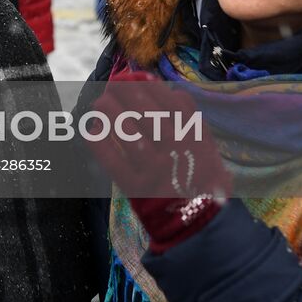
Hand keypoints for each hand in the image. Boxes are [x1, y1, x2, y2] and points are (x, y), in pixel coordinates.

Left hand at [91, 71, 229, 252]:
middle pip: (147, 112)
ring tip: (100, 102)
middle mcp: (178, 152)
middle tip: (112, 85)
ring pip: (128, 132)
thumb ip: (191, 121)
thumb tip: (167, 88)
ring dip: (110, 112)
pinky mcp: (136, 189)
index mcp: (197, 140)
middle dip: (126, 92)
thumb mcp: (209, 150)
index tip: (136, 76)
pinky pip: (113, 161)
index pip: (172, 101)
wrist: (199, 226)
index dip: (150, 85)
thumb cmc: (200, 182)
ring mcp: (156, 170)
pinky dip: (100, 142)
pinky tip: (92, 128)